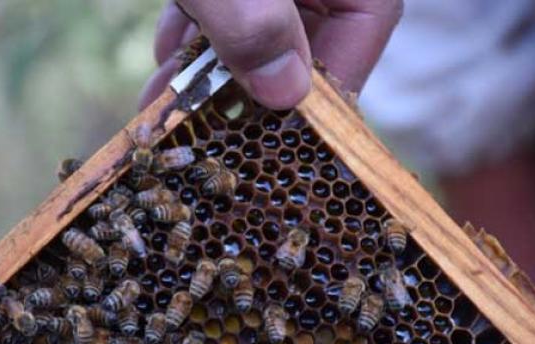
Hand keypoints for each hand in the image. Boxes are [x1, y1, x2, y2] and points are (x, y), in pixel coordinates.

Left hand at [139, 0, 402, 109]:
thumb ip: (252, 21)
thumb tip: (286, 92)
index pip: (365, 23)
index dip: (326, 87)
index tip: (283, 135)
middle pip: (310, 28)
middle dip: (252, 83)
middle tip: (208, 127)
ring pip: (264, 17)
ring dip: (216, 63)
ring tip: (172, 99)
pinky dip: (202, 27)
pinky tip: (169, 55)